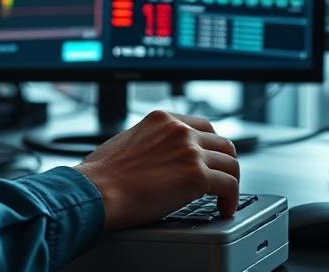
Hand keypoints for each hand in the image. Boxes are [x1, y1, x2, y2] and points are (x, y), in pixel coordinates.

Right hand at [72, 110, 238, 229]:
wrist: (96, 191)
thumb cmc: (102, 174)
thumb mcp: (126, 141)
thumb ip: (149, 142)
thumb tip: (156, 157)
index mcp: (162, 119)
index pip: (202, 126)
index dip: (211, 146)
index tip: (211, 160)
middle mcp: (179, 129)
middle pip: (222, 142)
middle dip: (224, 163)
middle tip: (221, 180)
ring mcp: (190, 151)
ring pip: (230, 163)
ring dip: (230, 182)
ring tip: (224, 198)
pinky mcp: (196, 176)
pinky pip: (230, 186)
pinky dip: (232, 199)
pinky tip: (224, 209)